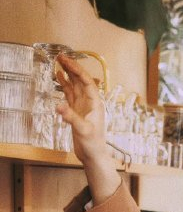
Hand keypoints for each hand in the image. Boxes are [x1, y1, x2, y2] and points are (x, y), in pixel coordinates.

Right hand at [55, 54, 119, 204]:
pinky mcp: (77, 111)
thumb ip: (71, 118)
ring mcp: (83, 106)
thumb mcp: (83, 130)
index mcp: (95, 103)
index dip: (76, 69)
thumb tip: (59, 106)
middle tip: (60, 56)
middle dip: (71, 67)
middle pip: (80, 80)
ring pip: (74, 85)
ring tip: (58, 62)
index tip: (66, 60)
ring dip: (67, 74)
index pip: (86, 81)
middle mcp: (90, 102)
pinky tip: (59, 77)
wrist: (93, 155)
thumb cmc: (93, 144)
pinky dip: (64, 85)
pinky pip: (70, 94)